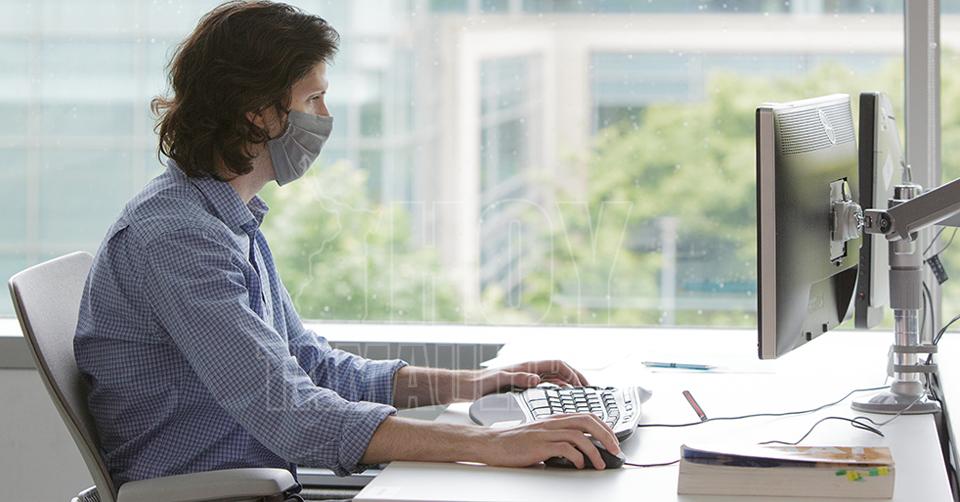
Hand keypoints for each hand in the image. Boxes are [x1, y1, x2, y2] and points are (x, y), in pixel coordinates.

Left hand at [458, 360, 588, 399]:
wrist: (466, 386)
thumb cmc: (479, 383)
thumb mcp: (498, 380)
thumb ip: (517, 378)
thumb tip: (536, 379)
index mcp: (527, 366)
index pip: (557, 365)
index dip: (572, 372)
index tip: (583, 384)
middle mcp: (529, 369)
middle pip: (559, 370)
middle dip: (575, 377)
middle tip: (587, 390)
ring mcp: (526, 376)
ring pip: (554, 377)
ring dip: (567, 383)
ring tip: (578, 394)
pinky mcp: (522, 384)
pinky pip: (545, 384)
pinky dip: (556, 388)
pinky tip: (559, 397)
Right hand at [473, 414, 619, 469]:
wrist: (492, 443)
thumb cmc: (515, 442)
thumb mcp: (541, 435)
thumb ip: (559, 438)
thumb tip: (581, 450)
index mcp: (555, 418)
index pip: (586, 416)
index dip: (603, 426)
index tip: (612, 439)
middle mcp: (552, 422)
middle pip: (587, 421)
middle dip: (606, 435)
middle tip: (614, 449)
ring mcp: (546, 432)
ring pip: (579, 435)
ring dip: (594, 450)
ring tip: (599, 463)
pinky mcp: (539, 445)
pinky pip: (565, 448)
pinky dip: (577, 457)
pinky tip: (579, 465)